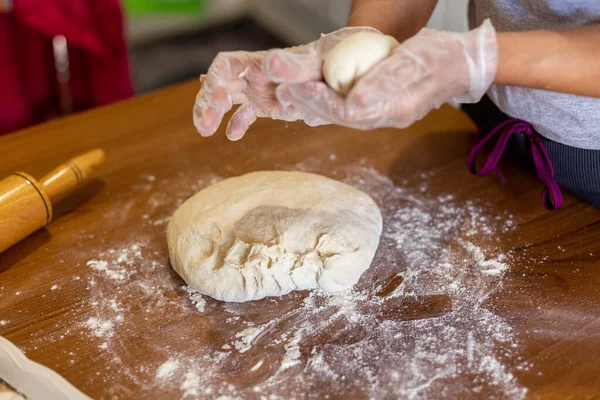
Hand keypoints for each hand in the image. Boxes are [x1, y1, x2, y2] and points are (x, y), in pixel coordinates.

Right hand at [193, 26, 378, 139]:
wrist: (346, 75)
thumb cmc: (332, 60)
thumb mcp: (316, 62)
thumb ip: (294, 66)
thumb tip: (268, 62)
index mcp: (262, 62)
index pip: (227, 65)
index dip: (216, 80)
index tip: (217, 100)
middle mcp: (256, 76)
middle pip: (220, 84)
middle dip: (207, 102)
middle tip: (205, 125)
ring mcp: (261, 92)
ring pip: (228, 100)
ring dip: (214, 113)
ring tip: (206, 131)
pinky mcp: (269, 106)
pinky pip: (246, 115)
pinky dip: (238, 124)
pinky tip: (232, 137)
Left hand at [275, 20, 497, 129]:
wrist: (462, 64)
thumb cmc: (442, 57)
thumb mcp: (416, 61)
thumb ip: (386, 82)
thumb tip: (354, 103)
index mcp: (394, 109)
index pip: (348, 112)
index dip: (320, 101)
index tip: (297, 87)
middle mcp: (385, 117)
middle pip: (339, 117)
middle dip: (309, 103)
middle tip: (282, 90)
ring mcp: (383, 114)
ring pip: (340, 115)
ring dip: (314, 104)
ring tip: (288, 92)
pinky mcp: (380, 106)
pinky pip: (348, 109)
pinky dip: (326, 102)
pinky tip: (310, 94)